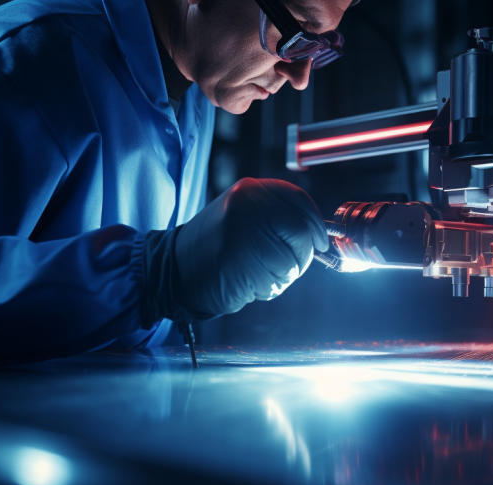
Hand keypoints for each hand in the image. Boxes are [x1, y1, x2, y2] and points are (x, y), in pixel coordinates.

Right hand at [172, 178, 327, 318]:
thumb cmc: (214, 248)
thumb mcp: (242, 215)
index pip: (298, 198)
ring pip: (294, 258)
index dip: (313, 222)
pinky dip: (271, 286)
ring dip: (284, 273)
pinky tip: (248, 282)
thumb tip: (315, 231)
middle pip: (302, 229)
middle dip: (302, 252)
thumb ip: (275, 215)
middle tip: (284, 263)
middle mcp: (248, 204)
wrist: (173, 270)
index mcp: (250, 190)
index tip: (319, 239)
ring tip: (255, 271)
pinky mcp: (243, 260)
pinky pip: (279, 277)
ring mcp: (245, 231)